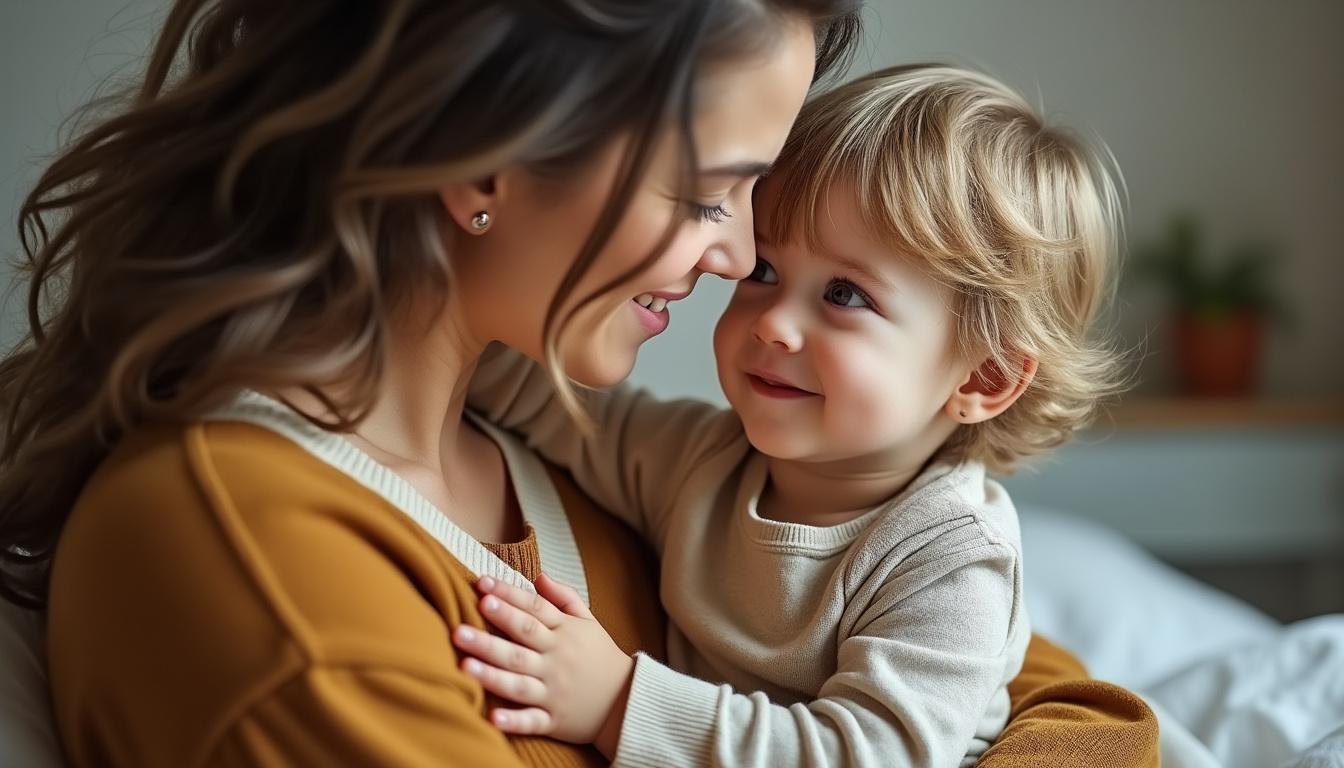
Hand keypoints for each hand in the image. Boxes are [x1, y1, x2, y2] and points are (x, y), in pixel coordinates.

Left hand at [453, 573, 634, 752]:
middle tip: (467, 616)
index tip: (483, 583)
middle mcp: (557, 660)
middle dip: (496, 627)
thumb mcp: (589, 622)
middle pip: (522, 640)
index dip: (509, 595)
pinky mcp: (554, 719)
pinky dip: (514, 720)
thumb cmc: (601, 657)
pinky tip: (493, 718)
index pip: (534, 609)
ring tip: (464, 665)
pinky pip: (532, 721)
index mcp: (564, 633)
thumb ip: (564, 598)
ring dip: (491, 674)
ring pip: (519, 680)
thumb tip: (538, 576)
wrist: (628, 700)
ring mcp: (554, 691)